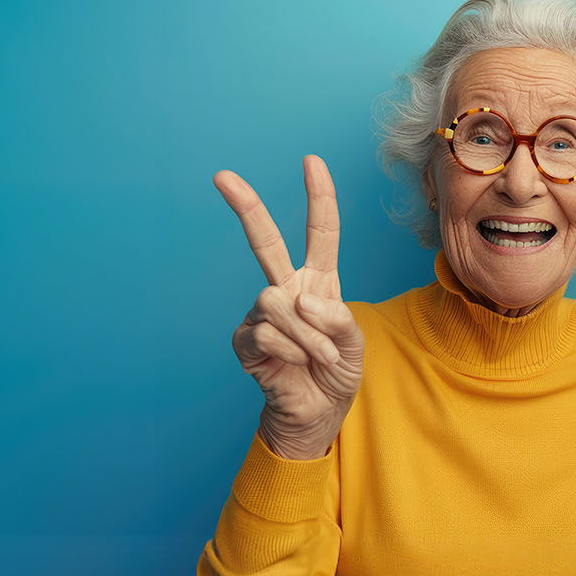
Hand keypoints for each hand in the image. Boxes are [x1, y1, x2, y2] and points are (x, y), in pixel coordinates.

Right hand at [215, 155, 364, 460]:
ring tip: (318, 358)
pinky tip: (296, 366)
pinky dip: (292, 351)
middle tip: (221, 176)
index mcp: (318, 282)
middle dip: (245, 206)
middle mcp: (287, 289)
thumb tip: (302, 301)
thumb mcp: (354, 345)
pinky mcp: (245, 340)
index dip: (318, 197)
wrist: (316, 415)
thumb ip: (338, 320)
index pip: (319, 233)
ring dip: (306, 334)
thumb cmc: (336, 374)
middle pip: (265, 241)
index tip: (310, 161)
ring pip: (275, 301)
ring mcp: (262, 314)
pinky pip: (266, 332)